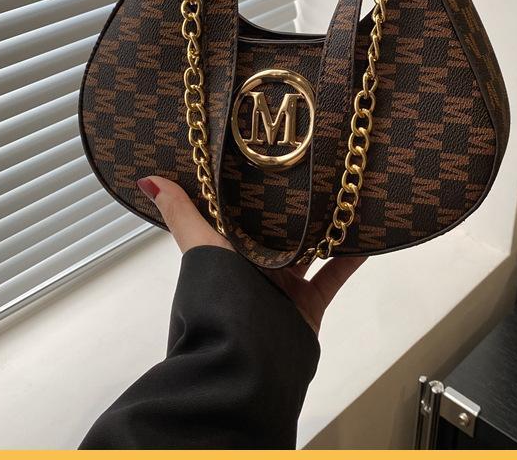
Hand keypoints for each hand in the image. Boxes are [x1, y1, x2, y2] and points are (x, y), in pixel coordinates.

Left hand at [138, 176, 364, 332]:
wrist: (246, 362)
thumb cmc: (220, 296)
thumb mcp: (201, 246)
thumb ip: (181, 213)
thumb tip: (146, 179)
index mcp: (228, 250)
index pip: (241, 211)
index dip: (255, 186)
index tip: (272, 154)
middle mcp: (255, 266)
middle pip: (279, 228)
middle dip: (295, 204)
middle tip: (318, 166)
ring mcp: (283, 287)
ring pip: (309, 249)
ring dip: (326, 227)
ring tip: (346, 192)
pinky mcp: (308, 305)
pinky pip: (333, 276)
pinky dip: (351, 258)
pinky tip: (369, 236)